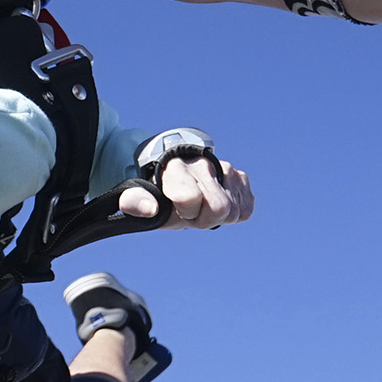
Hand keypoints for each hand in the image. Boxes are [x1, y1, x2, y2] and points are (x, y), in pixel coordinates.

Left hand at [118, 156, 253, 229]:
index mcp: (176, 166)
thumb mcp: (138, 197)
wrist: (175, 172)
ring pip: (234, 211)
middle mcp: (204, 163)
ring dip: (218, 216)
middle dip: (205, 218)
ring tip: (202, 205)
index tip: (178, 207)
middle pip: (220, 208)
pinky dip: (233, 212)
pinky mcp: (241, 177)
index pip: (191, 197)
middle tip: (191, 211)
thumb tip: (151, 209)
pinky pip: (246, 209)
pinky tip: (216, 202)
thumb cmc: (157, 189)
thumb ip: (135, 203)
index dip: (186, 211)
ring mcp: (226, 168)